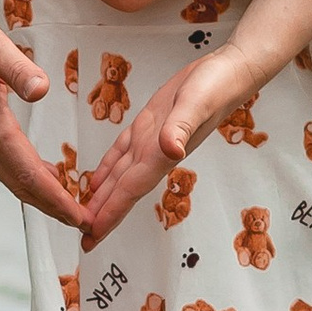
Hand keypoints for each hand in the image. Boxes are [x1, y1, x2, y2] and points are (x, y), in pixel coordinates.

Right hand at [0, 2, 82, 224]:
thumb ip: (18, 68)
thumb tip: (41, 89)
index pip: (29, 173)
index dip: (58, 199)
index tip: (81, 218)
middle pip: (20, 185)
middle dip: (53, 206)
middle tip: (83, 222)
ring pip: (7, 176)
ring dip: (37, 193)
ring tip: (66, 203)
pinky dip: (21, 175)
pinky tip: (36, 170)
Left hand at [76, 46, 259, 243]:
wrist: (230, 71)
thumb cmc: (217, 86)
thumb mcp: (197, 103)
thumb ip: (182, 128)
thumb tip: (172, 151)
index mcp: (160, 152)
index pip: (129, 190)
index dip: (110, 214)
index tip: (92, 237)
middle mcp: (153, 152)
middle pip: (121, 191)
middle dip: (102, 215)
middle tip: (82, 239)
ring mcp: (150, 140)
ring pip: (119, 175)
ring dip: (103, 197)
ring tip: (85, 217)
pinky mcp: (148, 124)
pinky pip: (121, 152)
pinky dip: (108, 168)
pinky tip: (99, 180)